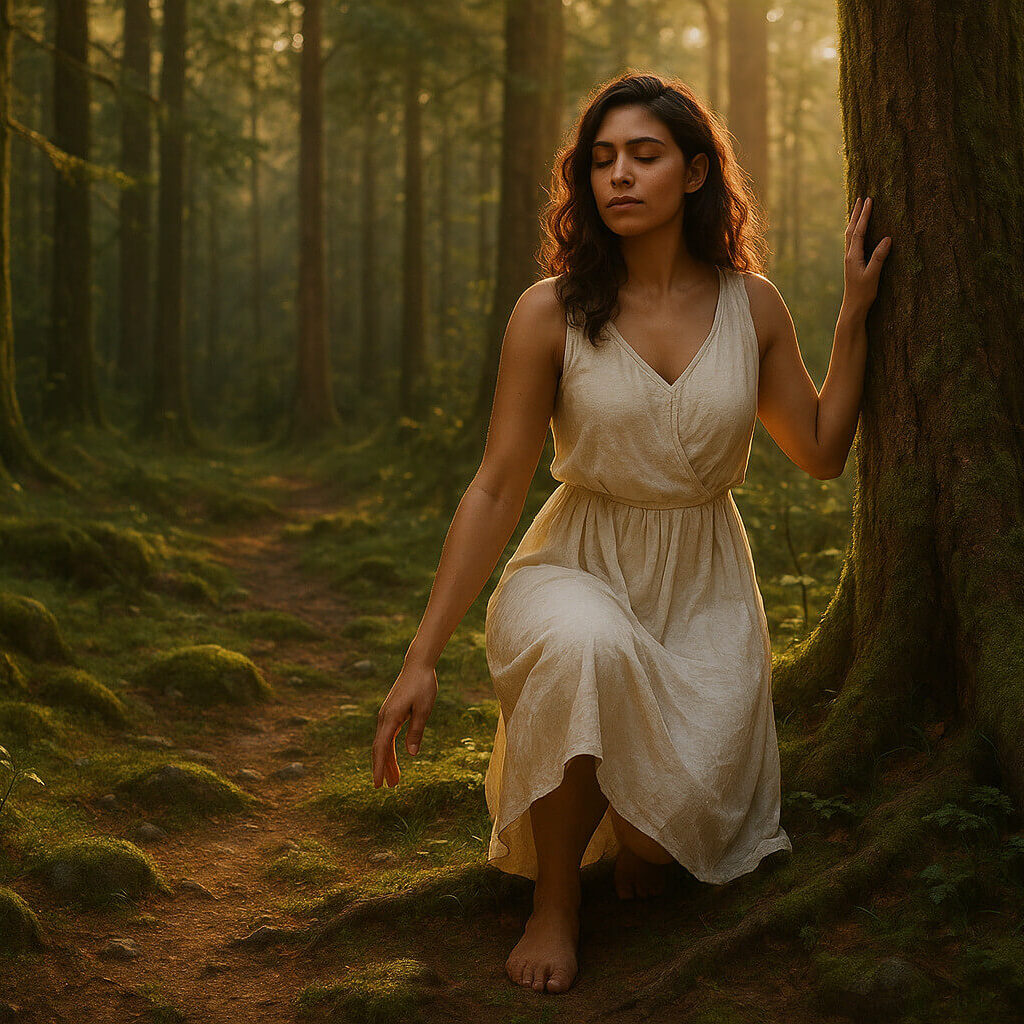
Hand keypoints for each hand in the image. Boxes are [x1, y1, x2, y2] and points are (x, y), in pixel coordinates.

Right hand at [371, 659, 437, 787]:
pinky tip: (395, 758)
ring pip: (383, 743)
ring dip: (388, 761)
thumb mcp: (424, 709)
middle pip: (380, 749)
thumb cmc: (423, 685)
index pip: (382, 748)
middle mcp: (384, 718)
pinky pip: (388, 736)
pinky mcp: (391, 713)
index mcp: (390, 718)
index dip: (380, 767)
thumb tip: (411, 754)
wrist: (418, 665)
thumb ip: (416, 731)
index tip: (378, 784)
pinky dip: (390, 749)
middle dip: (383, 768)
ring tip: (394, 780)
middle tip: (388, 787)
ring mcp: (386, 715)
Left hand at [842, 196, 890, 319]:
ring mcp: (850, 259)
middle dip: (857, 213)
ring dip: (854, 220)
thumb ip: (879, 257)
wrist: (853, 307)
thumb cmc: (863, 293)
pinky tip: (857, 230)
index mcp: (853, 256)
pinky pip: (852, 242)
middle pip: (851, 229)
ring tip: (858, 208)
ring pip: (850, 235)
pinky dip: (855, 231)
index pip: (859, 231)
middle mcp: (849, 255)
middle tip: (861, 198)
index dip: (864, 215)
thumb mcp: (873, 275)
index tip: (869, 200)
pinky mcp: (852, 263)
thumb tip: (887, 238)